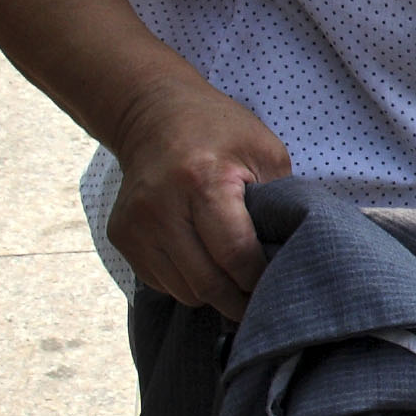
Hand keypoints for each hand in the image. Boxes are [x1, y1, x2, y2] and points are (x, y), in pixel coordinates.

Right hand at [106, 71, 291, 319]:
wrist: (153, 114)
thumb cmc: (219, 131)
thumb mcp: (265, 151)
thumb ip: (281, 201)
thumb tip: (294, 251)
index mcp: (202, 181)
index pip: (234, 253)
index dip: (260, 278)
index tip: (282, 284)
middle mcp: (160, 207)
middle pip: (206, 282)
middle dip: (240, 300)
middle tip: (265, 301)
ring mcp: (135, 225)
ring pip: (184, 291)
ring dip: (214, 293)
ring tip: (236, 276)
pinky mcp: (121, 237)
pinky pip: (162, 282)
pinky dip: (188, 283)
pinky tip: (205, 261)